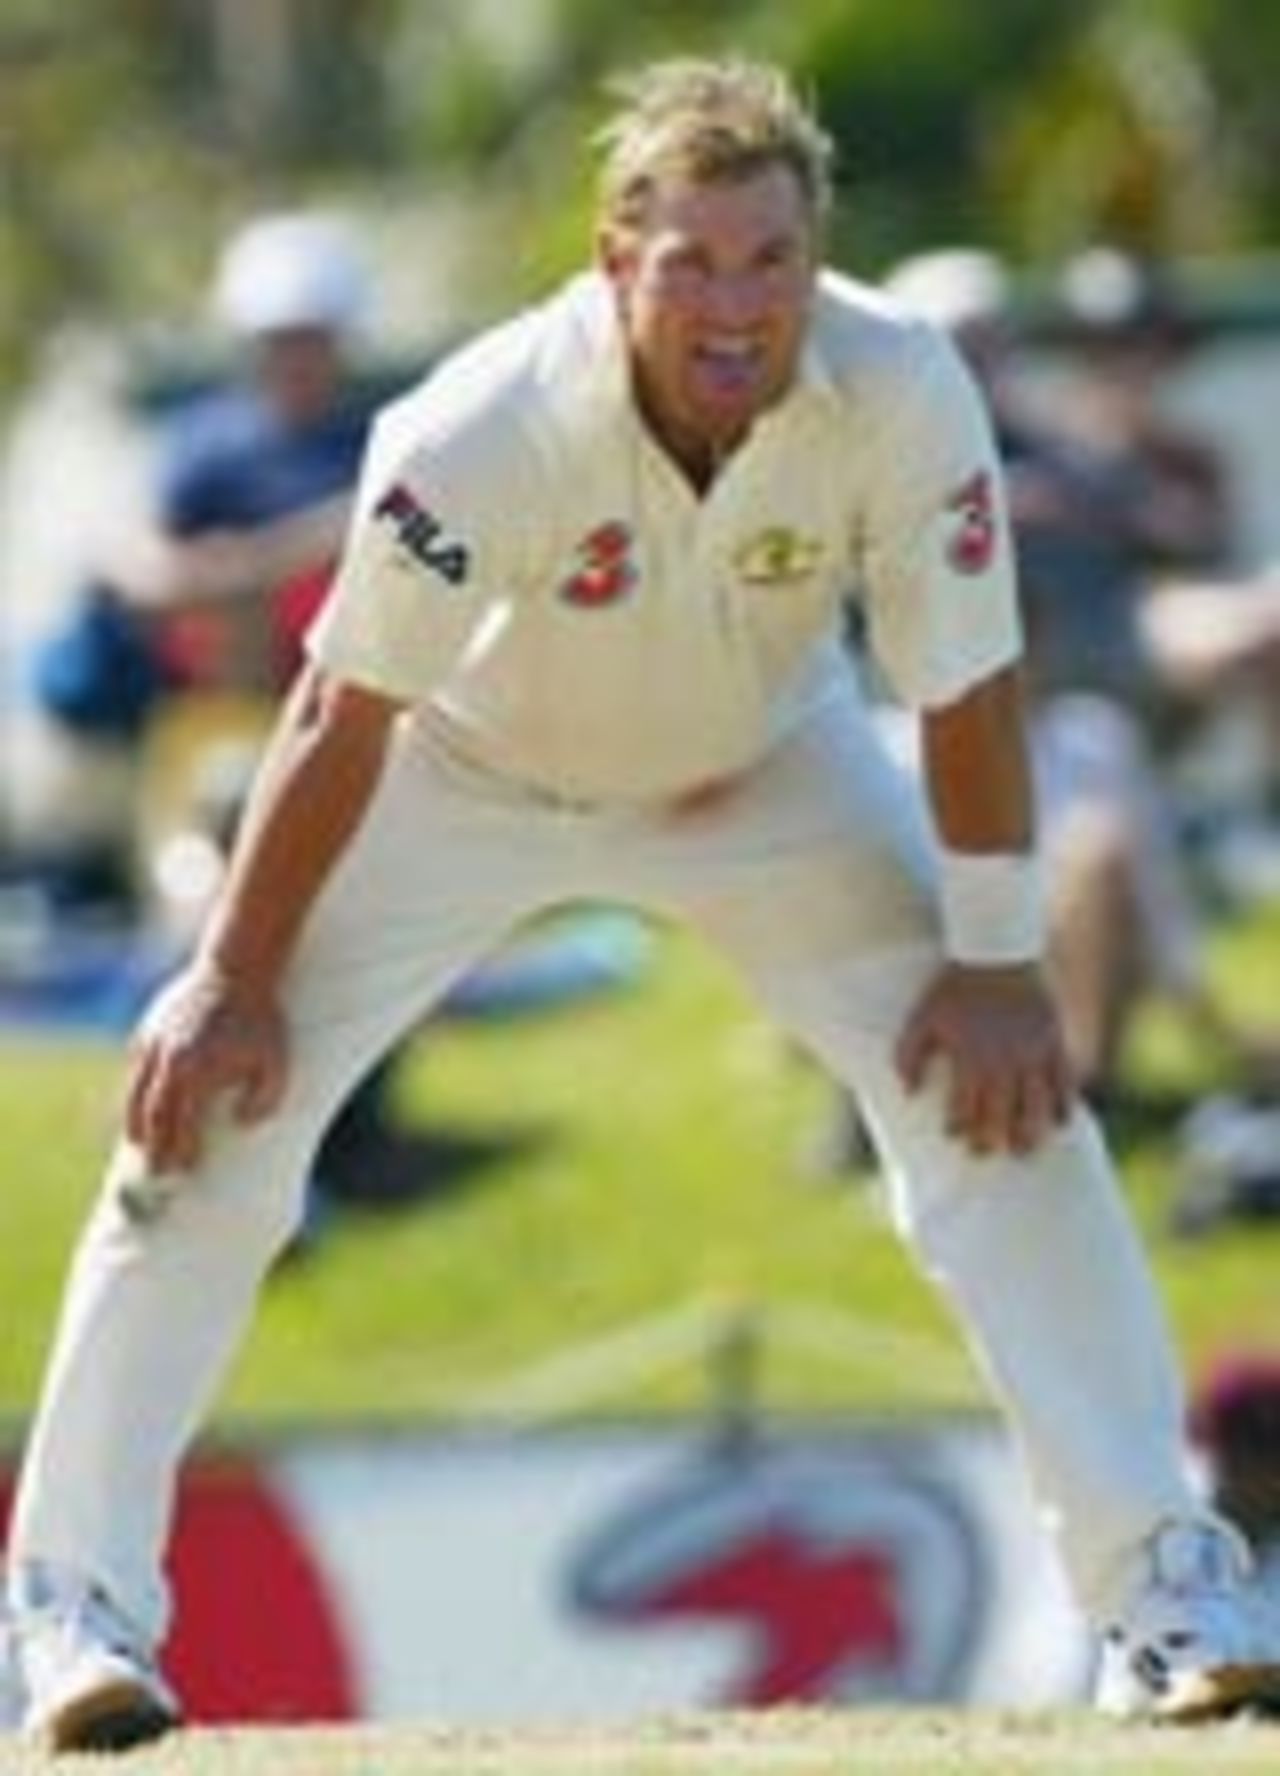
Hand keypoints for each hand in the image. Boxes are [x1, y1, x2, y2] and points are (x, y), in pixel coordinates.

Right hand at [124, 962, 288, 1172]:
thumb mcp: (276, 1063)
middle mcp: (168, 1063)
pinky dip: (136, 1088)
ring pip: (134, 1092)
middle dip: (153, 1146)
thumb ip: (264, 1100)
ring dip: (135, 1121)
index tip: (185, 1169)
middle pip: (151, 1116)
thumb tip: (240, 1123)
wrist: (238, 969)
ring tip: (138, 1142)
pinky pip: (137, 1065)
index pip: (181, 1125)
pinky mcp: (149, 1028)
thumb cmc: (261, 1019)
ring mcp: (153, 1044)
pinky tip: (140, 1102)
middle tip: (156, 1171)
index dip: (181, 1150)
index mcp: (195, 1074)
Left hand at [895, 961, 1075, 1155]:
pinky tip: (1061, 1123)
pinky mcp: (1054, 1042)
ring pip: (1036, 1107)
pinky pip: (1065, 1082)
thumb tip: (909, 1092)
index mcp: (970, 1059)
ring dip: (1031, 1133)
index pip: (964, 1109)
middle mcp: (1004, 1063)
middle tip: (986, 1153)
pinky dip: (1064, 1105)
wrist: (996, 950)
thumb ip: (909, 1055)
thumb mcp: (922, 1017)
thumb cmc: (953, 985)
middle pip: (1001, 1116)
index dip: (958, 1128)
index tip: (953, 1136)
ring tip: (1025, 1151)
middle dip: (992, 1140)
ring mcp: (1033, 1054)